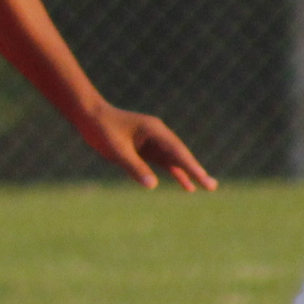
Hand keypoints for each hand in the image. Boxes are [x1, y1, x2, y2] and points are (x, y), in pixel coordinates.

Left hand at [73, 102, 214, 191]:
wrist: (90, 117)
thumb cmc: (103, 130)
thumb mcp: (117, 150)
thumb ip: (135, 167)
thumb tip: (153, 185)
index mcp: (154, 130)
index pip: (176, 151)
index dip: (190, 166)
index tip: (202, 178)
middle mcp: (158, 135)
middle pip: (181, 155)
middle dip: (196, 171)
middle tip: (212, 186)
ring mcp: (154, 142)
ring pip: (175, 160)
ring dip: (189, 173)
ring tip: (207, 187)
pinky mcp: (147, 149)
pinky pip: (165, 163)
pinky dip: (176, 173)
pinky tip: (187, 186)